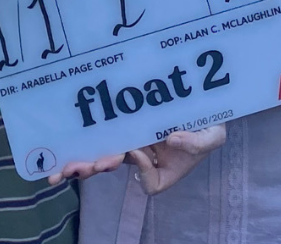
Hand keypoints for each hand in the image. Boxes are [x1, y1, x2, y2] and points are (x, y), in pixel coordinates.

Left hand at [47, 124, 226, 194]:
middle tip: (80, 169)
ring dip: (85, 158)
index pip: (151, 183)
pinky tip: (68, 135)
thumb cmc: (210, 122)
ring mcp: (131, 139)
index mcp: (166, 169)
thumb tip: (171, 140)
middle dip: (96, 169)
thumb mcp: (214, 135)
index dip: (143, 172)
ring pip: (104, 152)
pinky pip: (103, 129)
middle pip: (117, 169)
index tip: (140, 152)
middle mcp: (145, 158)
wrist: (200, 97)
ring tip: (66, 165)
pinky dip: (86, 133)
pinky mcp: (123, 121)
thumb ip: (198, 143)